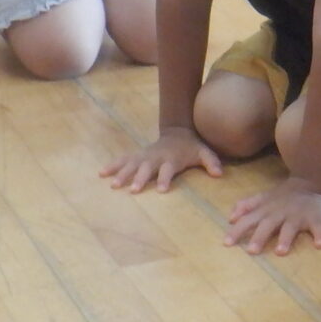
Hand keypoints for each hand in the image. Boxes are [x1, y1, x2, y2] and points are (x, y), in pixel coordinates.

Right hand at [100, 128, 223, 192]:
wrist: (177, 131)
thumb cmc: (190, 147)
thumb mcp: (203, 152)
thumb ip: (211, 162)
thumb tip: (219, 174)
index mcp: (171, 159)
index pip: (168, 170)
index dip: (165, 179)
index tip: (161, 190)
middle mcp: (155, 158)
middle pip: (146, 168)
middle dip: (139, 178)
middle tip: (132, 190)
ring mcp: (144, 156)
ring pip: (131, 164)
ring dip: (122, 173)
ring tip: (113, 185)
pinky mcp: (137, 155)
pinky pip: (122, 159)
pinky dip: (112, 165)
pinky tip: (101, 173)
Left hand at [225, 177, 320, 254]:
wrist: (312, 180)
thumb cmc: (284, 195)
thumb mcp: (264, 197)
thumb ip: (247, 206)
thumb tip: (231, 218)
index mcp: (266, 209)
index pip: (248, 220)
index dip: (237, 231)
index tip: (227, 243)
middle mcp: (280, 213)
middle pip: (268, 225)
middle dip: (259, 237)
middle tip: (251, 251)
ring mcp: (298, 215)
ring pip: (291, 227)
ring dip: (285, 238)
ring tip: (280, 251)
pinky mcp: (316, 218)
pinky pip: (318, 227)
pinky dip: (320, 235)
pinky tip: (320, 245)